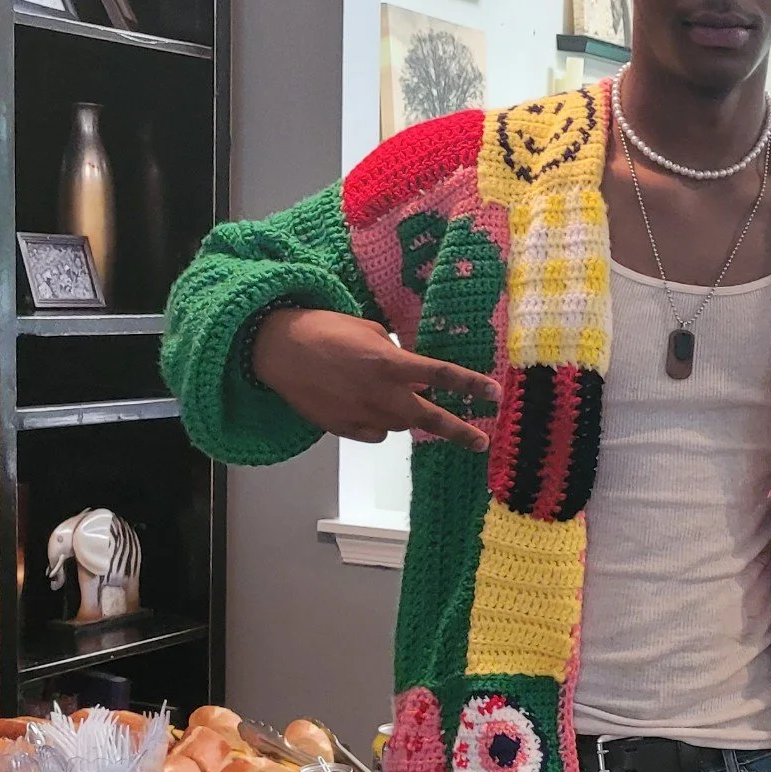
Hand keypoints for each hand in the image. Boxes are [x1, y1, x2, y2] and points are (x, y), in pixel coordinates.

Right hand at [251, 307, 497, 453]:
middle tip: (481, 442)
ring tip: (387, 393)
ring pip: (400, 424)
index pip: (441, 376)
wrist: (277, 350)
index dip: (471, 386)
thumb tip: (411, 373)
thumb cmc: (324, 329)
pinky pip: (375, 432)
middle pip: (430, 418)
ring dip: (406, 413)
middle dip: (460, 431)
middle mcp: (381, 394)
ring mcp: (363, 416)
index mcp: (390, 363)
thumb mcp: (368, 331)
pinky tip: (362, 403)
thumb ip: (395, 355)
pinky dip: (378, 421)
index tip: (494, 394)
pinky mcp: (345, 430)